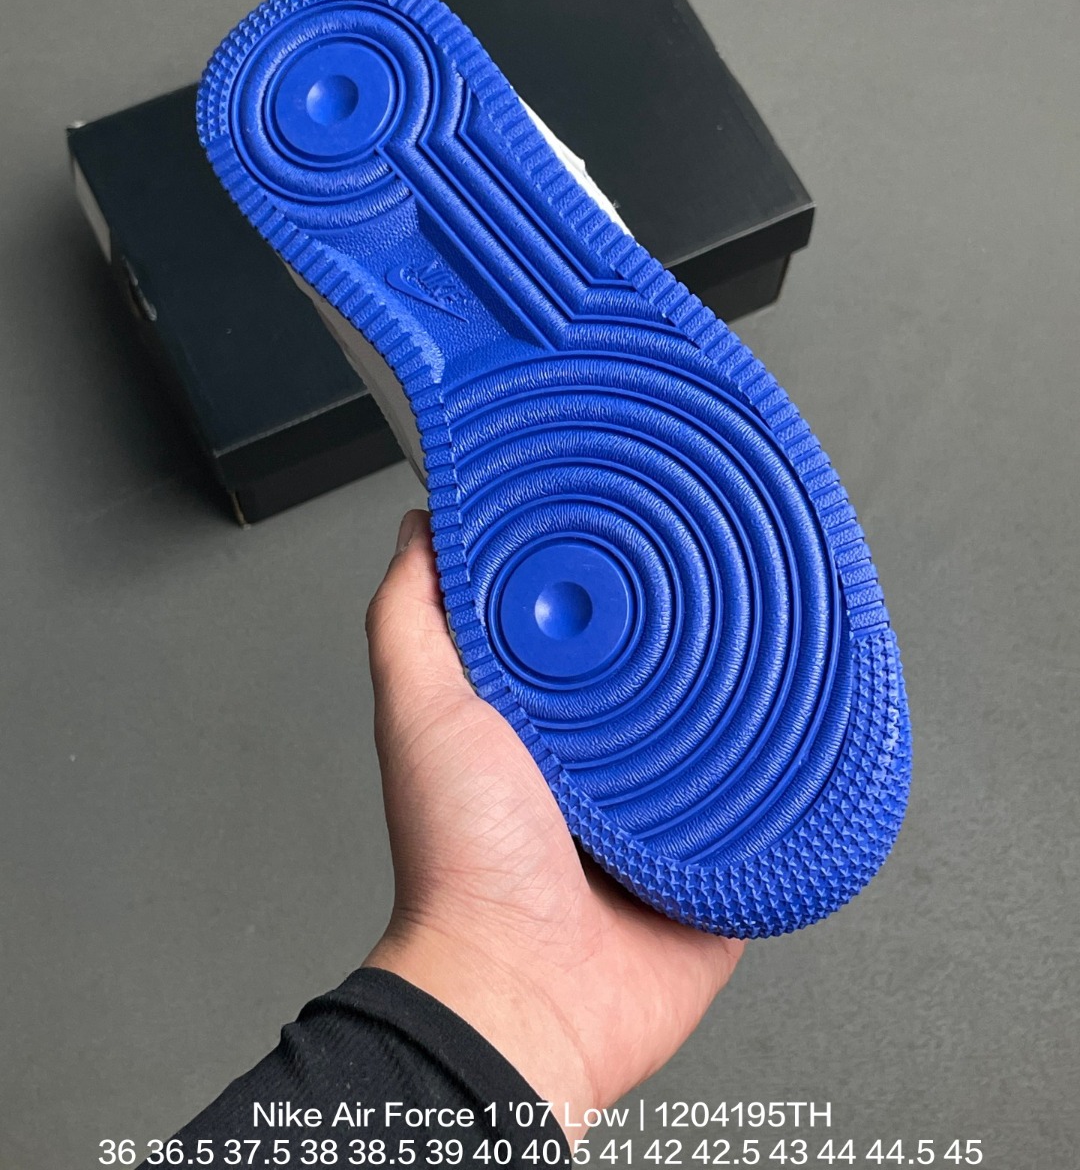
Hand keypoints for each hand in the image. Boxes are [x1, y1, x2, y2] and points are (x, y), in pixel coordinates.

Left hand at [364, 510, 742, 1129]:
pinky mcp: (712, 863)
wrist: (526, 996)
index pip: (581, 625)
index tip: (637, 523)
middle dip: (691, 633)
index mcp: (533, 721)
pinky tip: (807, 733)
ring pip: (721, 734)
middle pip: (660, 673)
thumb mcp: (421, 711)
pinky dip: (785, 779)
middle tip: (724, 580)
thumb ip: (409, 618)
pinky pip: (765, 809)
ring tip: (777, 644)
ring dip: (745, 701)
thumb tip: (421, 529)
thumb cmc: (461, 864)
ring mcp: (657, 814)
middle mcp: (597, 763)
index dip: (605, 577)